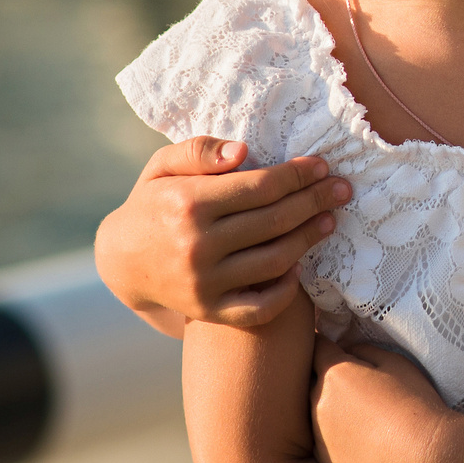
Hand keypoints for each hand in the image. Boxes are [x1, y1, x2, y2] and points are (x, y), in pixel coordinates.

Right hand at [97, 137, 349, 329]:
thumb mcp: (162, 166)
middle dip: (316, 202)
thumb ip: (199, 151)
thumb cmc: (153, 203)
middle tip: (342, 190)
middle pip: (276, 221)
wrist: (121, 261)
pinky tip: (299, 267)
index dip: (299, 175)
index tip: (322, 167)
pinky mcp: (208, 312)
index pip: (261, 186)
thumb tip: (243, 153)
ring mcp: (204, 284)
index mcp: (188, 204)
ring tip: (329, 221)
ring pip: (276, 260)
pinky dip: (286, 289)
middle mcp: (196, 246)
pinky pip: (260, 307)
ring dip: (310, 239)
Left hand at [310, 336, 445, 462]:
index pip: (317, 348)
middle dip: (331, 382)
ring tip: (368, 420)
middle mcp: (318, 404)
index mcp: (335, 375)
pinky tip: (366, 444)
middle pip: (316, 384)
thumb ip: (366, 351)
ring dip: (335, 412)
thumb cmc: (415, 404)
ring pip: (319, 416)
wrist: (424, 458)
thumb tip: (349, 350)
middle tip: (361, 388)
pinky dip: (340, 441)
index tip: (334, 346)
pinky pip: (327, 445)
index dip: (326, 345)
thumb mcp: (396, 363)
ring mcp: (320, 438)